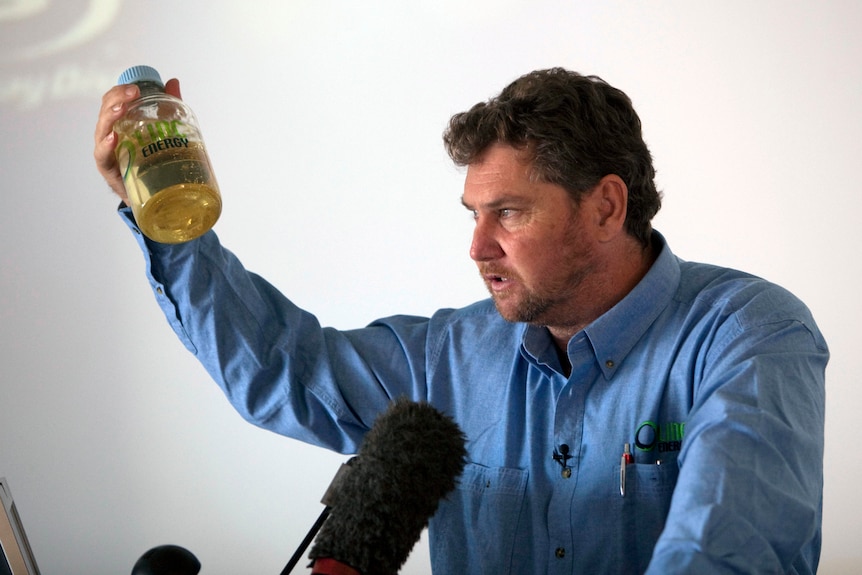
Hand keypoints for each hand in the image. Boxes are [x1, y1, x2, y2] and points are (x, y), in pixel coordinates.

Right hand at [93, 78, 181, 204]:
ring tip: (121, 109)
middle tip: (133, 93)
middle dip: (117, 99)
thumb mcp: (162, 130)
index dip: (121, 91)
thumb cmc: (152, 159)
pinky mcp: (108, 169)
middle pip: (106, 111)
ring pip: (102, 130)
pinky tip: (113, 139)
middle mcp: (109, 135)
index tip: (136, 87)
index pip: (113, 101)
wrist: (151, 195)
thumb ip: (167, 107)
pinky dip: (106, 146)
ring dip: (110, 117)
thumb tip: (173, 81)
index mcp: (119, 123)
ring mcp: (107, 151)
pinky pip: (103, 155)